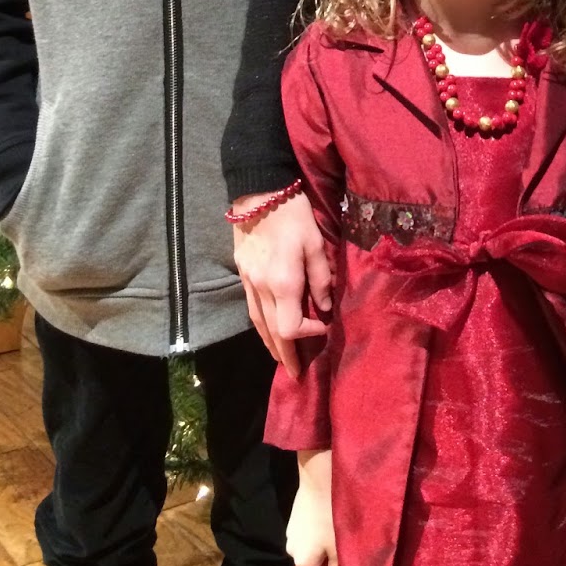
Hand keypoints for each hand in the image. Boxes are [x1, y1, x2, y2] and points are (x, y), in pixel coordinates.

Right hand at [232, 191, 333, 375]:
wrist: (259, 191)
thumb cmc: (293, 215)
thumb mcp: (316, 243)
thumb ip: (321, 278)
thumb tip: (323, 308)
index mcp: (283, 283)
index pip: (290, 327)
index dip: (308, 334)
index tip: (323, 328)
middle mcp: (262, 288)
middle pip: (271, 333)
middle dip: (284, 355)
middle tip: (294, 374)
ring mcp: (248, 281)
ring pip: (257, 323)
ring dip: (270, 343)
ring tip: (281, 357)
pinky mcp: (241, 272)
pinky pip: (250, 308)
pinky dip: (261, 324)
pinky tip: (267, 328)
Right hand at [287, 449, 336, 565]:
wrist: (318, 478)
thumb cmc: (331, 515)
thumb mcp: (340, 547)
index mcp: (302, 562)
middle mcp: (292, 551)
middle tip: (344, 561)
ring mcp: (291, 534)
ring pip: (308, 555)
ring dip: (322, 555)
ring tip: (338, 542)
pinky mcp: (294, 520)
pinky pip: (306, 540)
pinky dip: (317, 541)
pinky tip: (329, 526)